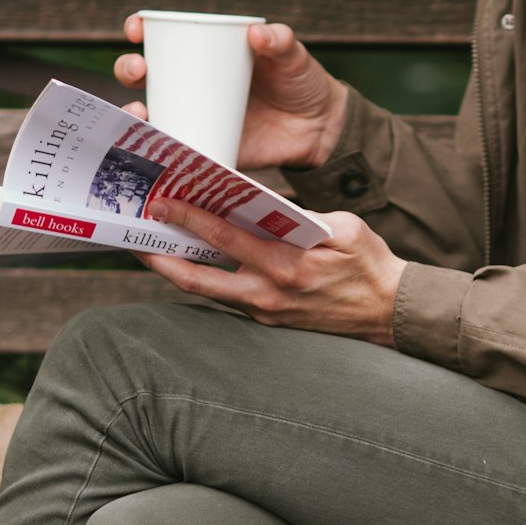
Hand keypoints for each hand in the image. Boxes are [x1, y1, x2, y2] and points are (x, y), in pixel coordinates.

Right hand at [114, 14, 348, 170]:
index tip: (136, 29)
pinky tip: (155, 150)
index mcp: (206, 54)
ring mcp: (196, 116)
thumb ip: (280, 42)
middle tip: (139, 69)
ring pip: (151, 113)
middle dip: (128, 68)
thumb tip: (257, 33)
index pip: (163, 37)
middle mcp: (192, 84)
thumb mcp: (293, 56)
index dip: (140, 29)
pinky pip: (175, 151)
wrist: (320, 127)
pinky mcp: (207, 146)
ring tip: (140, 113)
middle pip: (144, 74)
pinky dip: (161, 152)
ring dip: (133, 113)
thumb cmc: (301, 81)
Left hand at [137, 198, 406, 346]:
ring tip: (155, 247)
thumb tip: (266, 207)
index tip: (161, 204)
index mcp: (287, 267)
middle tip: (135, 238)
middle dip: (162, 259)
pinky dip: (208, 278)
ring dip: (180, 270)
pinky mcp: (269, 320)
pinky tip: (196, 261)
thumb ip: (304, 217)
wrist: (390, 314)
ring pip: (209, 291)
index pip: (225, 239)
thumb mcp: (345, 229)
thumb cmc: (370, 265)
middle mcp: (269, 295)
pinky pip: (228, 297)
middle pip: (198, 279)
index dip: (188, 220)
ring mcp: (266, 312)